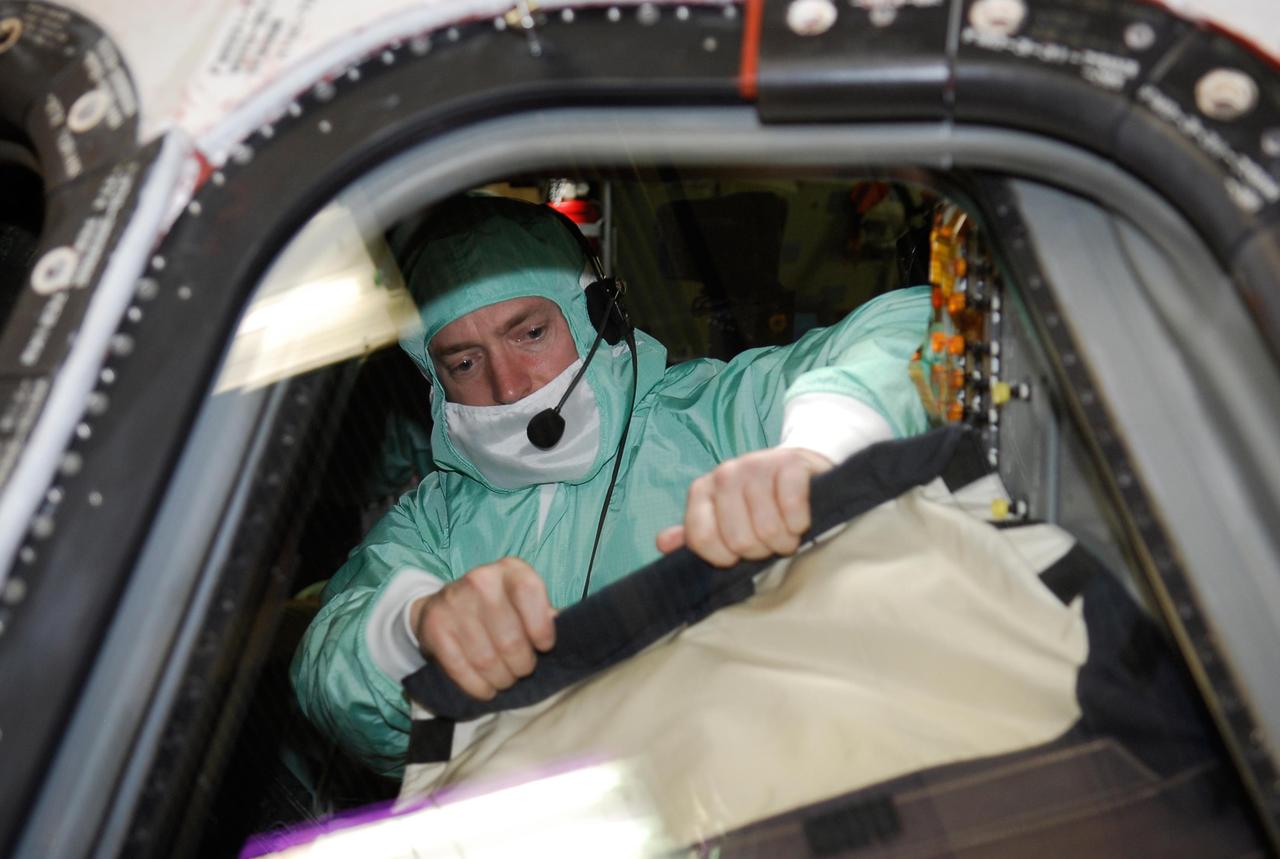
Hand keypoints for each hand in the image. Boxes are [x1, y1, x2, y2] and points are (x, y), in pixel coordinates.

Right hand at [409, 557, 555, 699]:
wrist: (443, 605)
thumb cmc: (499, 608)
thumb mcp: (523, 602)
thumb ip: (545, 616)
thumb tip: (571, 635)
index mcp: (511, 570)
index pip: (531, 594)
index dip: (542, 629)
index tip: (544, 647)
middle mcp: (481, 580)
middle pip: (511, 640)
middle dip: (522, 666)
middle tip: (521, 670)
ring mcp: (454, 602)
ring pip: (487, 660)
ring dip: (501, 679)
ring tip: (505, 679)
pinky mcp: (435, 626)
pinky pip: (461, 669)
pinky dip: (478, 687)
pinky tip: (485, 688)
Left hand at [656, 447, 833, 566]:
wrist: (796, 471)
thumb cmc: (756, 505)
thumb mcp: (722, 520)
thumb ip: (696, 534)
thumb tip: (662, 543)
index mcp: (701, 491)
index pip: (701, 539)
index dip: (724, 558)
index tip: (738, 555)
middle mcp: (724, 475)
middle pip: (739, 541)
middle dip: (761, 551)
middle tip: (769, 542)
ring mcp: (756, 465)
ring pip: (768, 529)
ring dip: (784, 541)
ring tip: (787, 532)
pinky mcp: (789, 462)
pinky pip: (792, 507)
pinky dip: (800, 522)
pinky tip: (800, 520)